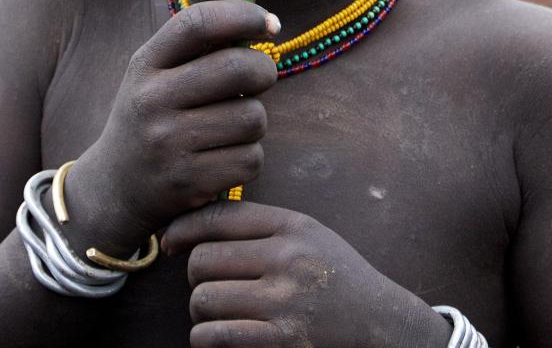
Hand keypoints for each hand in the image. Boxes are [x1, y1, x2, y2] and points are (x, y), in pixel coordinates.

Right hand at [71, 1, 278, 248]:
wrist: (114, 187)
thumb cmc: (153, 118)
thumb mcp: (156, 74)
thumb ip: (200, 48)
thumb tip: (266, 23)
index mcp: (145, 64)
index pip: (198, 23)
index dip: (242, 15)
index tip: (270, 23)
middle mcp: (152, 100)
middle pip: (237, 68)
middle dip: (264, 70)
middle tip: (262, 78)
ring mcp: (168, 143)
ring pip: (252, 117)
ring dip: (255, 120)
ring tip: (233, 126)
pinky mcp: (187, 182)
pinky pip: (250, 159)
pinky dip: (249, 157)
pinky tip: (226, 157)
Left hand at [162, 201, 448, 347]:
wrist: (381, 325)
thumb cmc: (335, 276)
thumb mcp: (307, 234)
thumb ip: (259, 226)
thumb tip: (190, 229)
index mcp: (291, 226)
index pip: (219, 216)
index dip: (183, 227)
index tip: (169, 241)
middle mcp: (287, 259)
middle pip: (202, 261)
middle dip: (195, 276)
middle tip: (207, 284)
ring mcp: (284, 303)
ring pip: (203, 301)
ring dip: (201, 312)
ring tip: (218, 312)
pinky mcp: (282, 341)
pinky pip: (215, 337)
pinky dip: (207, 338)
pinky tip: (220, 335)